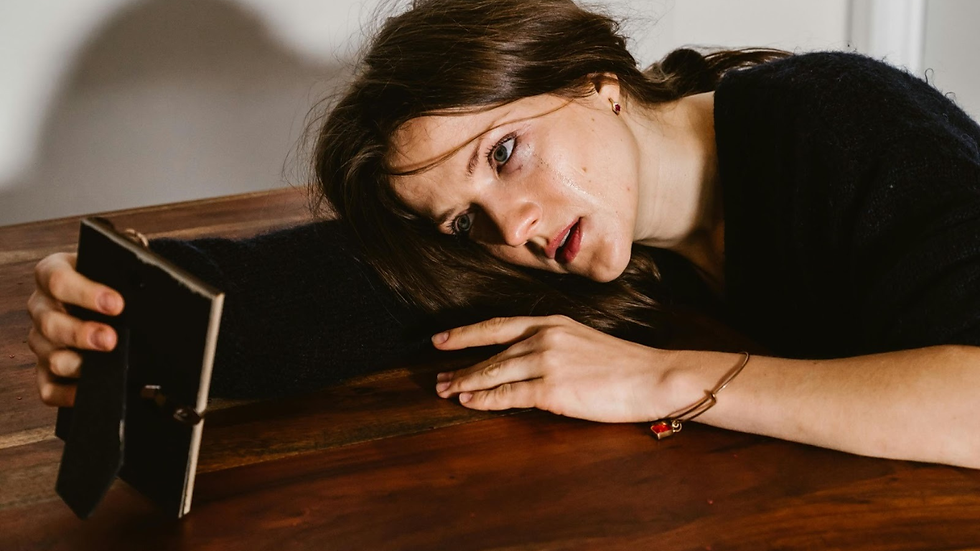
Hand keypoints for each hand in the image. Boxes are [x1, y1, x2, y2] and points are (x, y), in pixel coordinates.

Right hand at [27, 252, 123, 406]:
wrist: (110, 299)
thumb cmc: (110, 282)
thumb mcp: (113, 269)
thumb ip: (122, 270)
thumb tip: (146, 275)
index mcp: (53, 274)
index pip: (57, 279)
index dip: (85, 293)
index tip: (116, 303)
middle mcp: (42, 307)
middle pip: (50, 322)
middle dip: (82, 333)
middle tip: (111, 339)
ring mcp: (42, 340)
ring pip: (49, 356)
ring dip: (76, 363)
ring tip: (105, 365)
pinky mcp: (46, 370)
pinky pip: (48, 387)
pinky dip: (66, 393)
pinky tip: (88, 390)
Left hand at [432, 315, 680, 422]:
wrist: (652, 376)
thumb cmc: (624, 365)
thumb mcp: (583, 341)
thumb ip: (553, 345)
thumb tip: (525, 361)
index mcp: (552, 322)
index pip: (498, 325)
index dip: (466, 333)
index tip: (441, 340)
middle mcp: (544, 337)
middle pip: (491, 351)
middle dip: (460, 365)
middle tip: (437, 377)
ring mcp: (546, 362)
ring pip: (494, 372)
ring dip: (466, 383)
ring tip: (445, 391)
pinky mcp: (551, 389)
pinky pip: (508, 395)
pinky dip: (484, 399)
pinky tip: (469, 402)